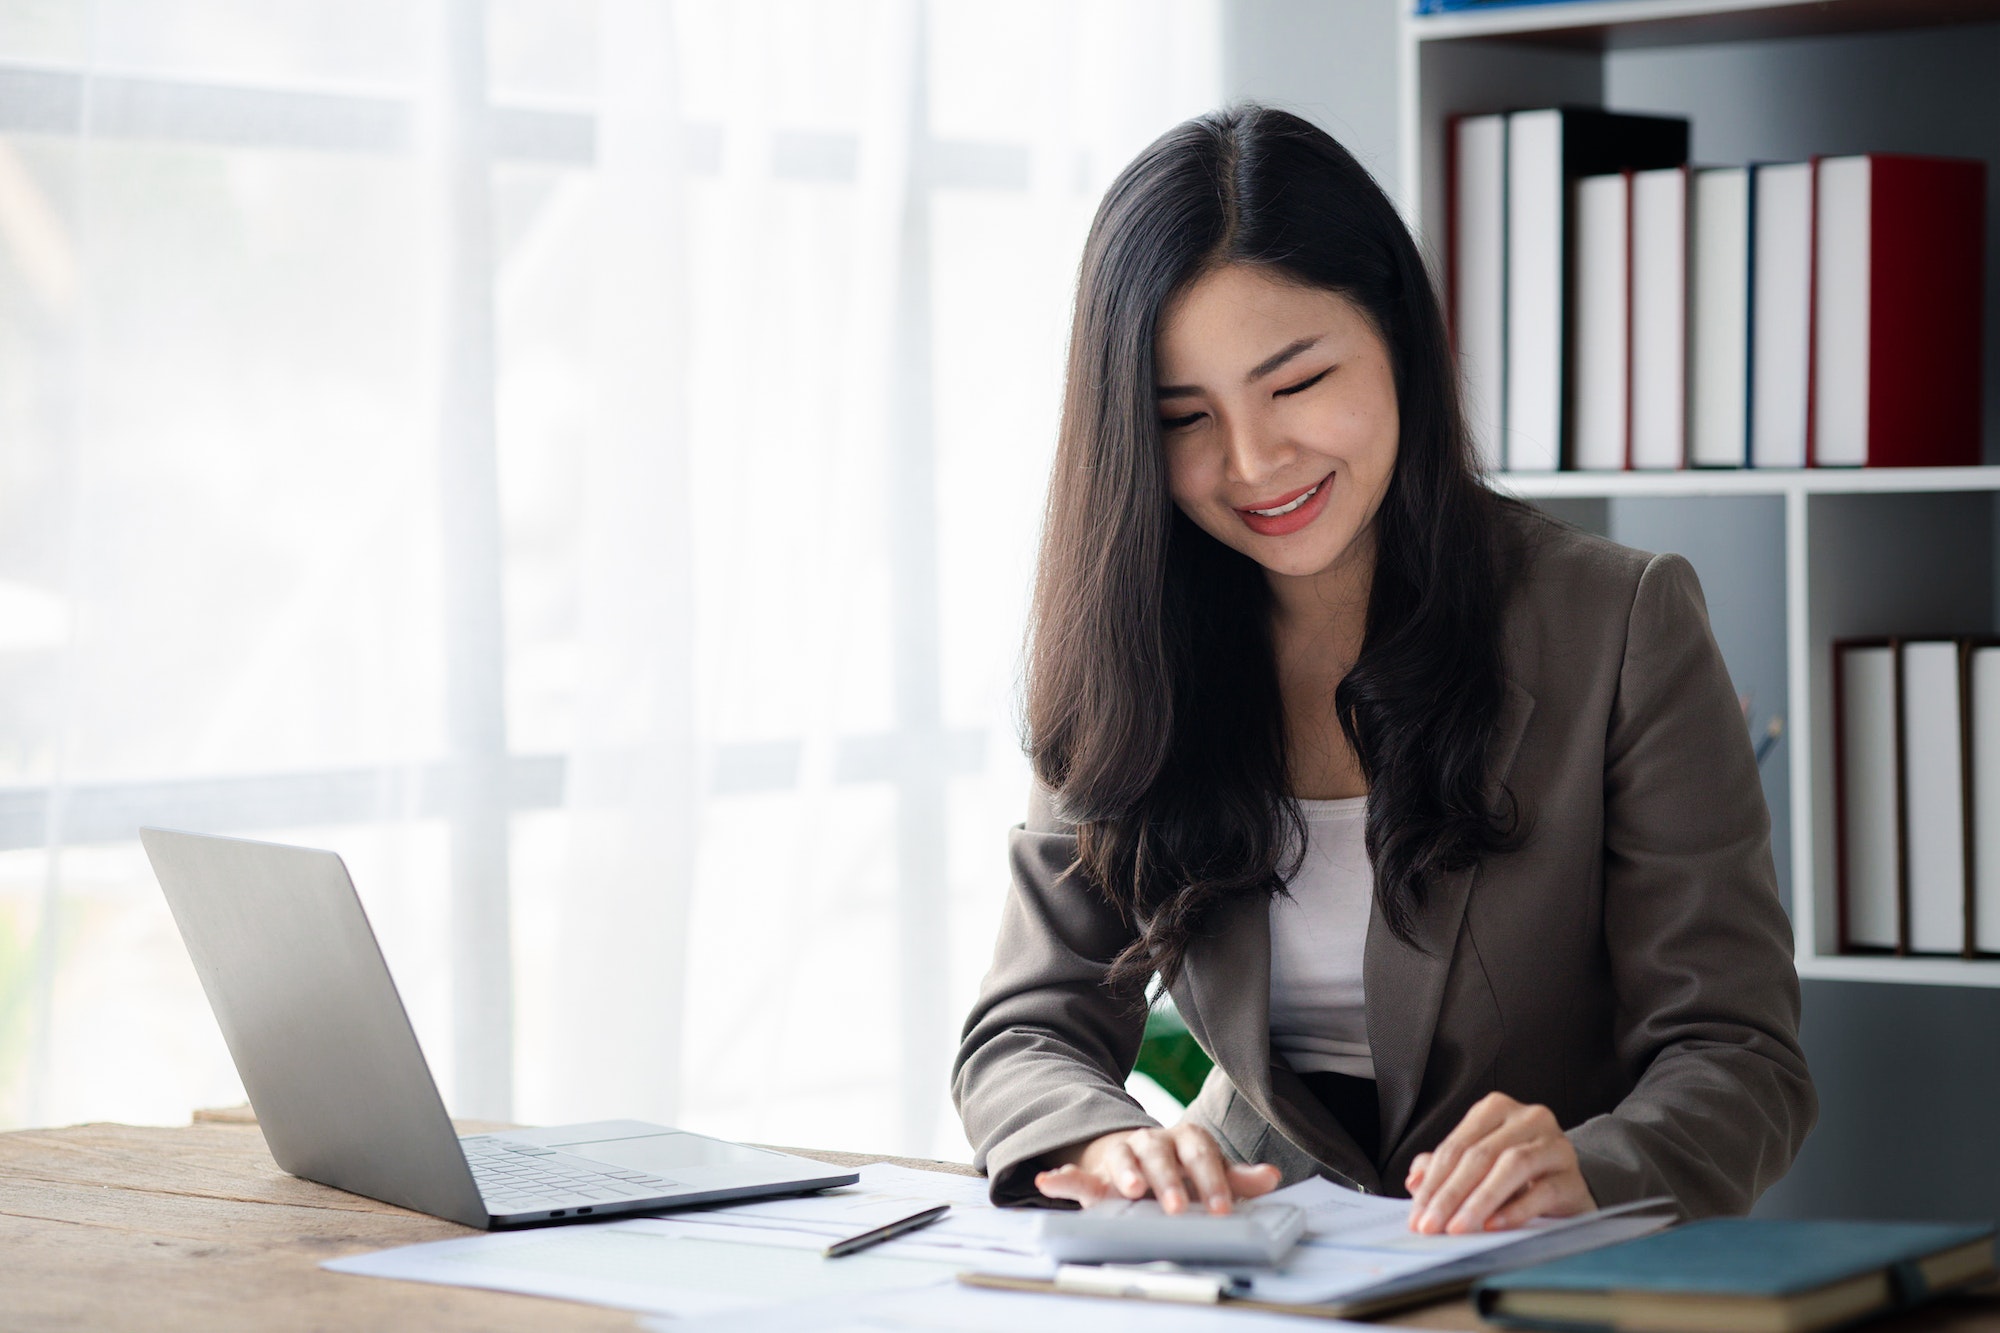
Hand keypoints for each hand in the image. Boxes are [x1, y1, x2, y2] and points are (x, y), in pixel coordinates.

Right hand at [1034, 1124, 1282, 1214]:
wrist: (1133, 1159)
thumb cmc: (1177, 1171)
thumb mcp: (1206, 1174)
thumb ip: (1236, 1178)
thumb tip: (1272, 1177)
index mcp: (1184, 1141)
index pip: (1200, 1152)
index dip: (1211, 1179)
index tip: (1222, 1208)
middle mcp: (1152, 1142)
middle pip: (1161, 1153)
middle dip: (1169, 1180)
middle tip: (1177, 1208)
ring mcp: (1120, 1154)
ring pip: (1122, 1156)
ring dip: (1126, 1171)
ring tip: (1130, 1190)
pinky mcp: (1092, 1173)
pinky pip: (1075, 1173)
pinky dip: (1062, 1176)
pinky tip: (1051, 1178)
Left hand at [1405, 1092, 1594, 1233]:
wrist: (1568, 1186)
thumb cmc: (1517, 1174)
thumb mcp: (1479, 1165)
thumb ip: (1445, 1167)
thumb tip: (1414, 1181)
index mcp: (1495, 1109)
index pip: (1455, 1146)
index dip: (1432, 1181)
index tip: (1416, 1215)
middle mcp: (1527, 1118)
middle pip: (1480, 1155)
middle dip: (1449, 1195)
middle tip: (1430, 1225)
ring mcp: (1554, 1144)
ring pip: (1512, 1166)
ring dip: (1479, 1201)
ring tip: (1458, 1227)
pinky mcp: (1573, 1176)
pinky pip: (1543, 1191)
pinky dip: (1515, 1210)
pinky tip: (1493, 1225)